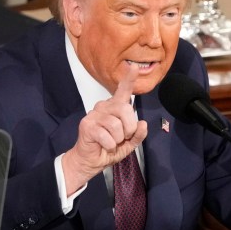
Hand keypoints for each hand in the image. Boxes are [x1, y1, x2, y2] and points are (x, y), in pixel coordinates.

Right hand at [62, 64, 147, 194]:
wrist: (90, 162)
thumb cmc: (108, 149)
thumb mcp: (128, 144)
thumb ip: (137, 134)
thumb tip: (143, 123)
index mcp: (115, 108)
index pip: (123, 91)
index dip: (129, 79)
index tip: (134, 67)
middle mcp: (104, 107)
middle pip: (125, 109)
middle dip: (129, 129)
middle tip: (122, 138)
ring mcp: (94, 115)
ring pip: (117, 125)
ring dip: (118, 140)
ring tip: (111, 143)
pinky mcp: (87, 125)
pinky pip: (108, 136)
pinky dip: (110, 146)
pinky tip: (104, 146)